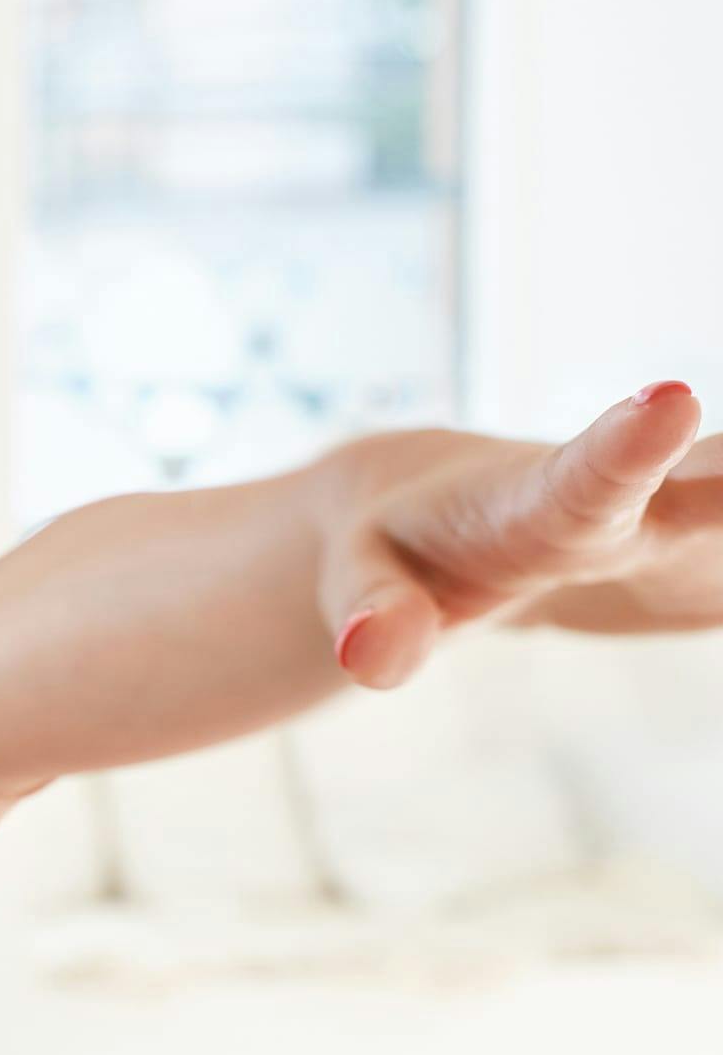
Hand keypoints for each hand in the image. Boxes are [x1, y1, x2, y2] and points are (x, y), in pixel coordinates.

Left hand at [318, 382, 715, 687]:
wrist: (445, 520)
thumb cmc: (401, 548)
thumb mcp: (366, 580)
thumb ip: (375, 613)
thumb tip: (369, 654)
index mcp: (539, 506)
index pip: (584, 480)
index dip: (628, 447)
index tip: (671, 400)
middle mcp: (629, 511)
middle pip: (711, 483)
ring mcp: (680, 537)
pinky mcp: (703, 567)